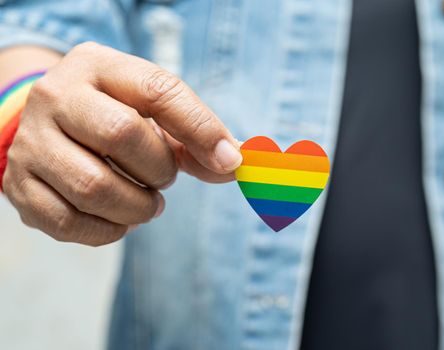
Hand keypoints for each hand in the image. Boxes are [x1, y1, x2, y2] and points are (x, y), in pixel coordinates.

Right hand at [2, 42, 241, 245]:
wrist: (50, 127)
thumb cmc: (114, 118)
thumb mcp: (152, 112)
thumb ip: (195, 137)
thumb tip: (235, 164)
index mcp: (97, 66)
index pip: (158, 90)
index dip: (201, 128)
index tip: (229, 161)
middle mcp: (56, 96)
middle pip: (122, 134)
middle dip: (159, 169)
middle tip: (164, 179)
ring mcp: (31, 142)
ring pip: (95, 186)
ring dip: (138, 207)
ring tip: (146, 202)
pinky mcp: (19, 186)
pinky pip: (70, 223)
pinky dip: (109, 230)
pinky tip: (118, 219)